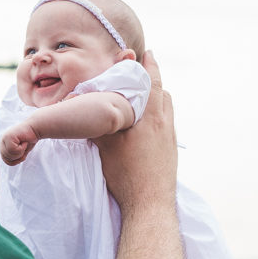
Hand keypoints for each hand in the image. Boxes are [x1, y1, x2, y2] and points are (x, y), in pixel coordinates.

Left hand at [0, 121, 38, 165]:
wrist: (35, 129)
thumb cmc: (29, 139)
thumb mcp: (21, 151)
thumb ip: (15, 157)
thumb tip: (11, 163)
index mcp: (4, 144)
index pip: (4, 158)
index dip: (13, 162)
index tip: (20, 159)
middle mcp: (3, 140)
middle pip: (6, 157)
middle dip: (17, 157)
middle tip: (24, 151)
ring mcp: (5, 138)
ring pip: (9, 154)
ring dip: (20, 152)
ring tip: (24, 144)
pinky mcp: (9, 136)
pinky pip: (13, 149)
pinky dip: (21, 148)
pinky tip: (24, 141)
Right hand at [93, 51, 177, 211]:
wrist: (149, 206)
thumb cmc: (127, 174)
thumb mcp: (107, 144)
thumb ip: (100, 121)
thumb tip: (87, 106)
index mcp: (152, 117)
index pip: (153, 82)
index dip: (149, 65)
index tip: (147, 52)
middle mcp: (166, 125)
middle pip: (164, 94)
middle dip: (153, 81)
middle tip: (142, 73)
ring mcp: (170, 141)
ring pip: (166, 111)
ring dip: (157, 100)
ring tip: (142, 100)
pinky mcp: (170, 154)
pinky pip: (166, 127)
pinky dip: (157, 119)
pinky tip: (145, 129)